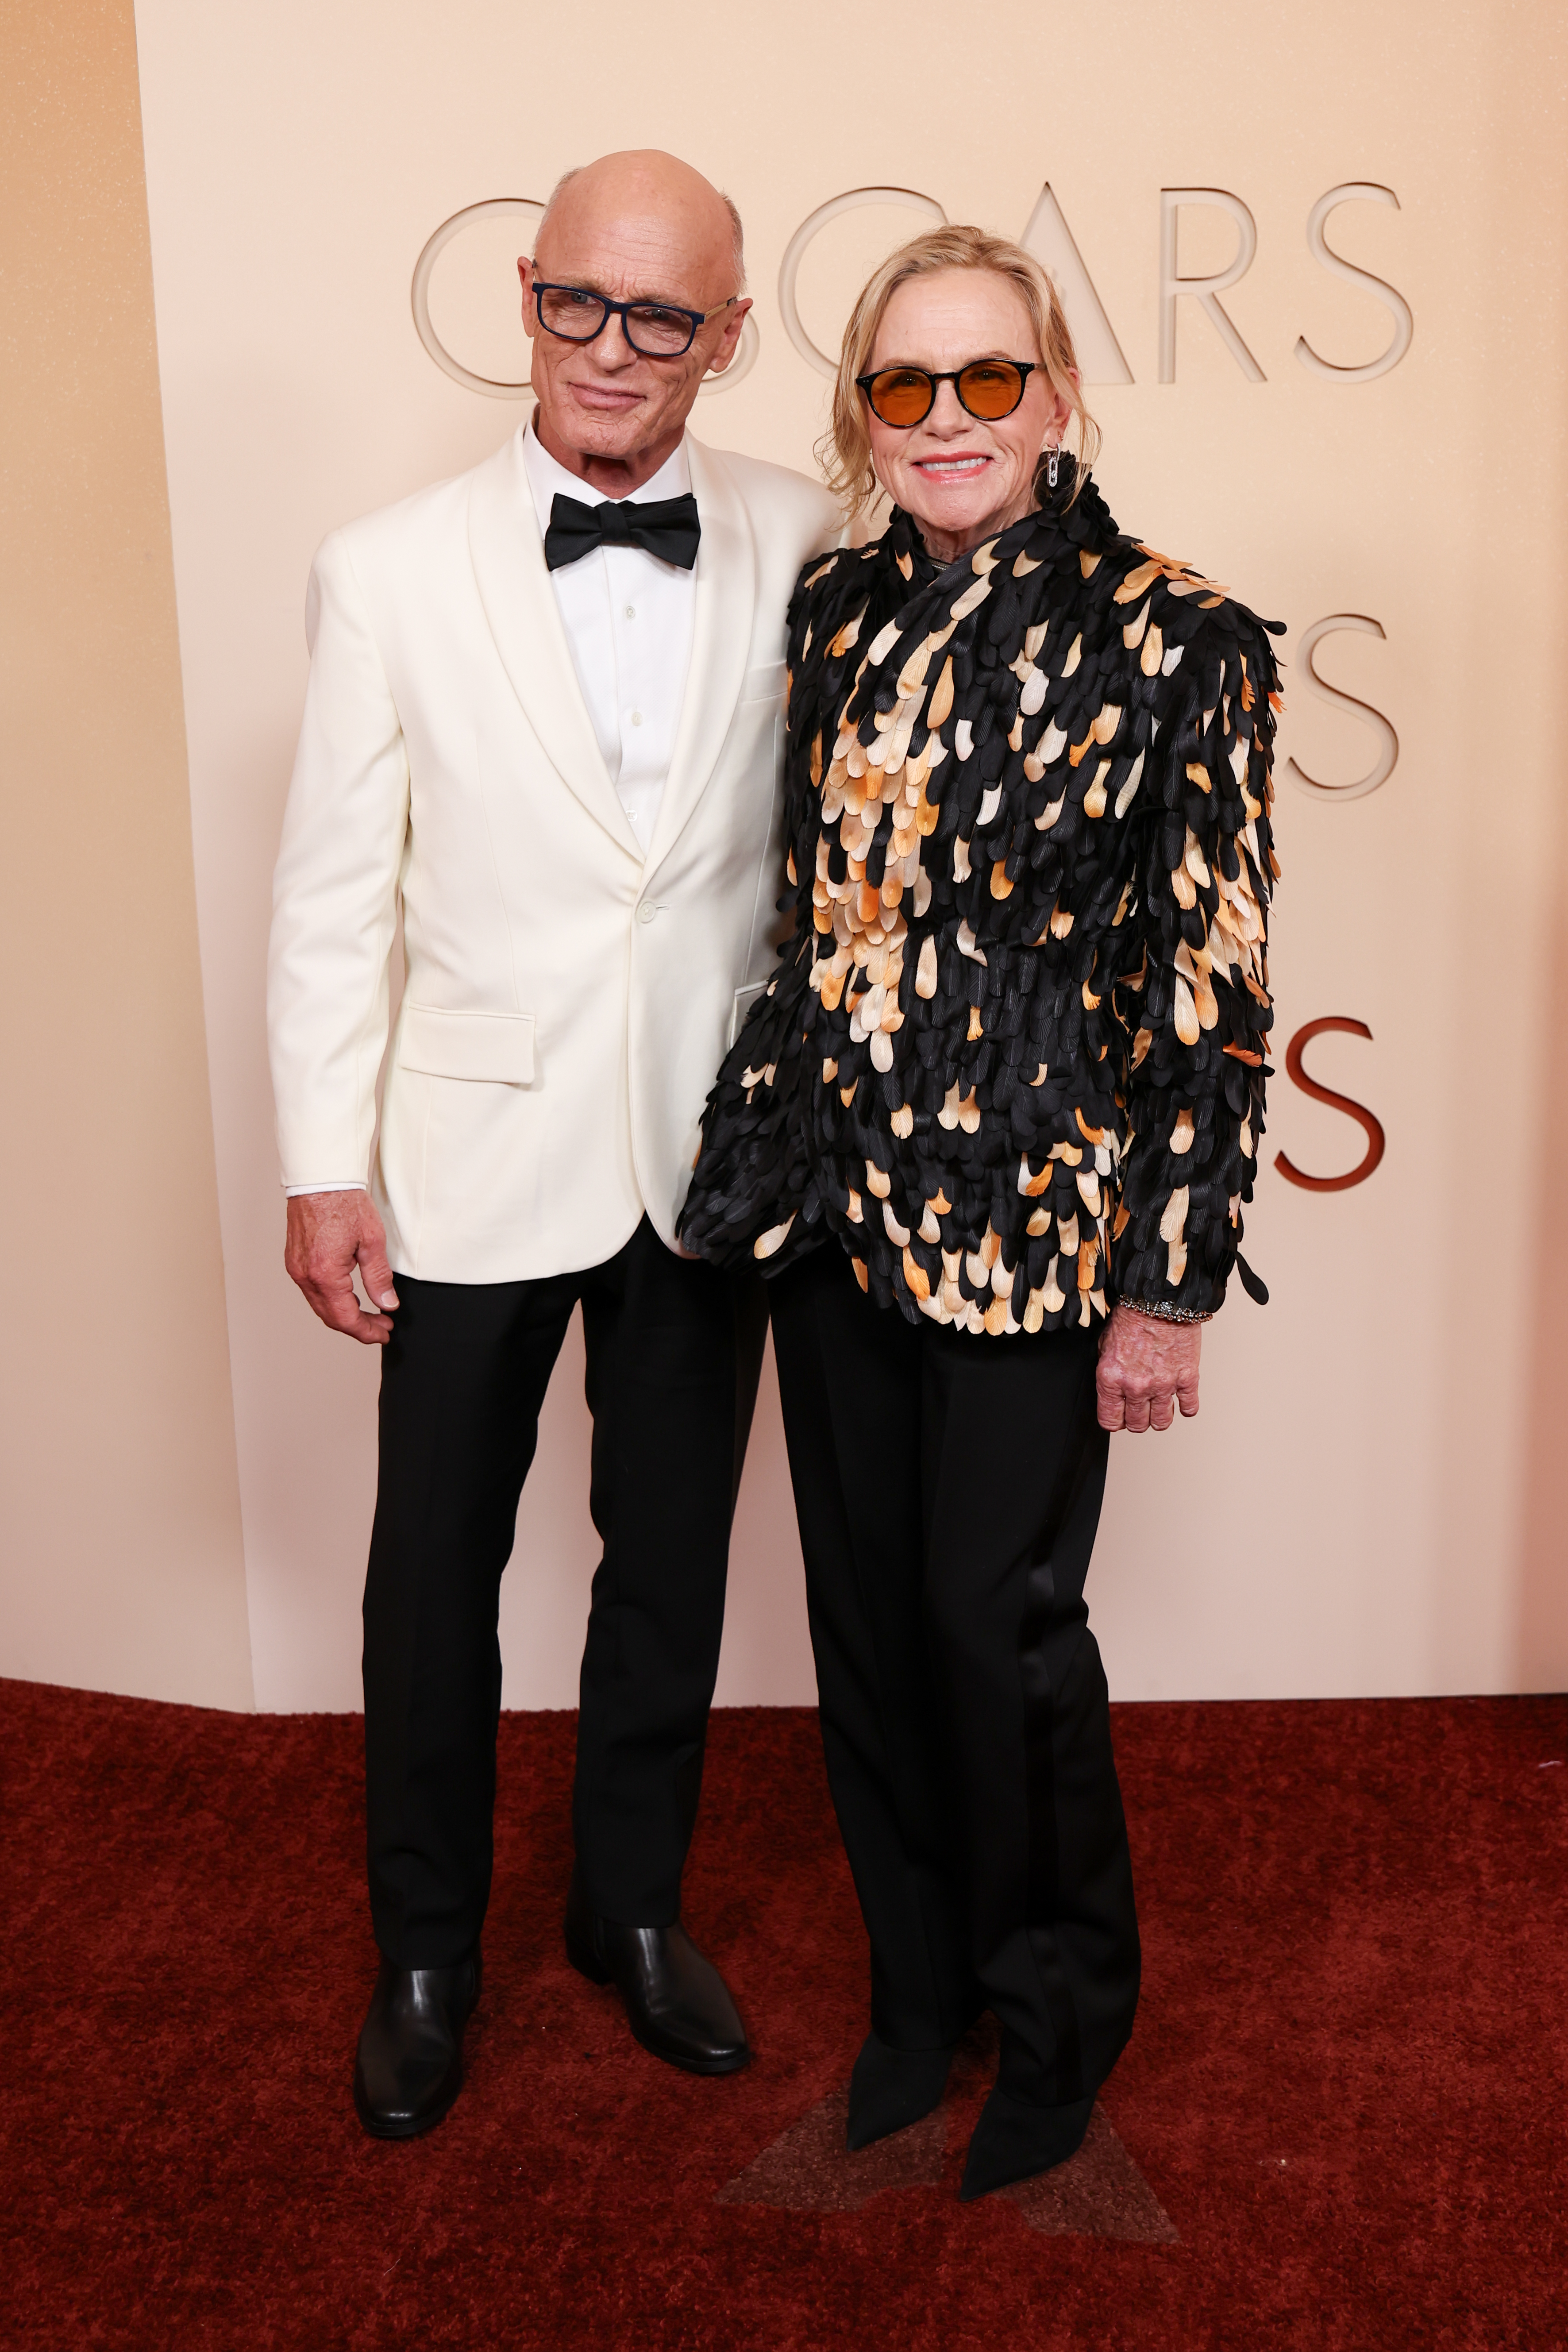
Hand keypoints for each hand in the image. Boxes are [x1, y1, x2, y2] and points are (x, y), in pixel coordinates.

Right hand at [284, 1190, 398, 1345]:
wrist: (320, 1180)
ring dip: (344, 1314)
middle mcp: (305, 1275)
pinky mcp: (295, 1261)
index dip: (367, 1331)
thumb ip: (379, 1277)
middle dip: (358, 1326)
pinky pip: (312, 1291)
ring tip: (370, 1314)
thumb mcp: (372, 1241)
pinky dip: (332, 1300)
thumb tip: (388, 1304)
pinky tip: (349, 1297)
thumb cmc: (344, 1203)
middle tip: (381, 1325)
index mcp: (325, 1274)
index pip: (346, 1318)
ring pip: (320, 1306)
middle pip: (331, 1317)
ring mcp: (297, 1269)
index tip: (384, 1332)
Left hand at [1096, 1302, 1200, 1432]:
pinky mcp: (1187, 1378)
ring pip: (1161, 1422)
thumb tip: (1112, 1390)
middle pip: (1137, 1425)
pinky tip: (1181, 1399)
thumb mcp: (1104, 1344)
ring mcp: (1163, 1384)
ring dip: (1159, 1418)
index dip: (1114, 1421)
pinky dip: (1186, 1408)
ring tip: (1159, 1406)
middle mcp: (1136, 1386)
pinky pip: (1189, 1408)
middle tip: (1139, 1410)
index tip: (1119, 1416)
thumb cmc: (1132, 1316)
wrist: (1159, 1299)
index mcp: (1111, 1379)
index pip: (1110, 1420)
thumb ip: (1108, 1372)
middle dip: (1136, 1420)